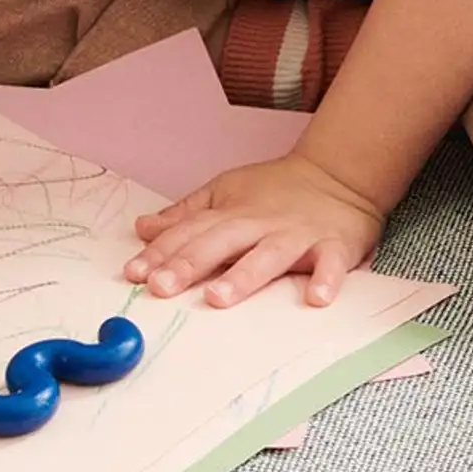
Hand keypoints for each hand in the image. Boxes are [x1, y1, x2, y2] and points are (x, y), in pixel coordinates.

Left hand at [125, 154, 385, 306]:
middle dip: (190, 264)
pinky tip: (316, 298)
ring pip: (268, 256)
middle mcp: (260, 224)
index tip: (134, 274)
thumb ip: (185, 214)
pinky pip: (331, 264)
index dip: (161, 252)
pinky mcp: (334, 246)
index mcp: (231, 213)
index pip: (190, 232)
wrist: (338, 172)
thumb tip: (142, 228)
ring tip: (219, 298)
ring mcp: (297, 236)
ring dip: (244, 276)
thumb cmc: (277, 189)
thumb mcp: (226, 192)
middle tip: (161, 287)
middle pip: (221, 243)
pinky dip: (326, 278)